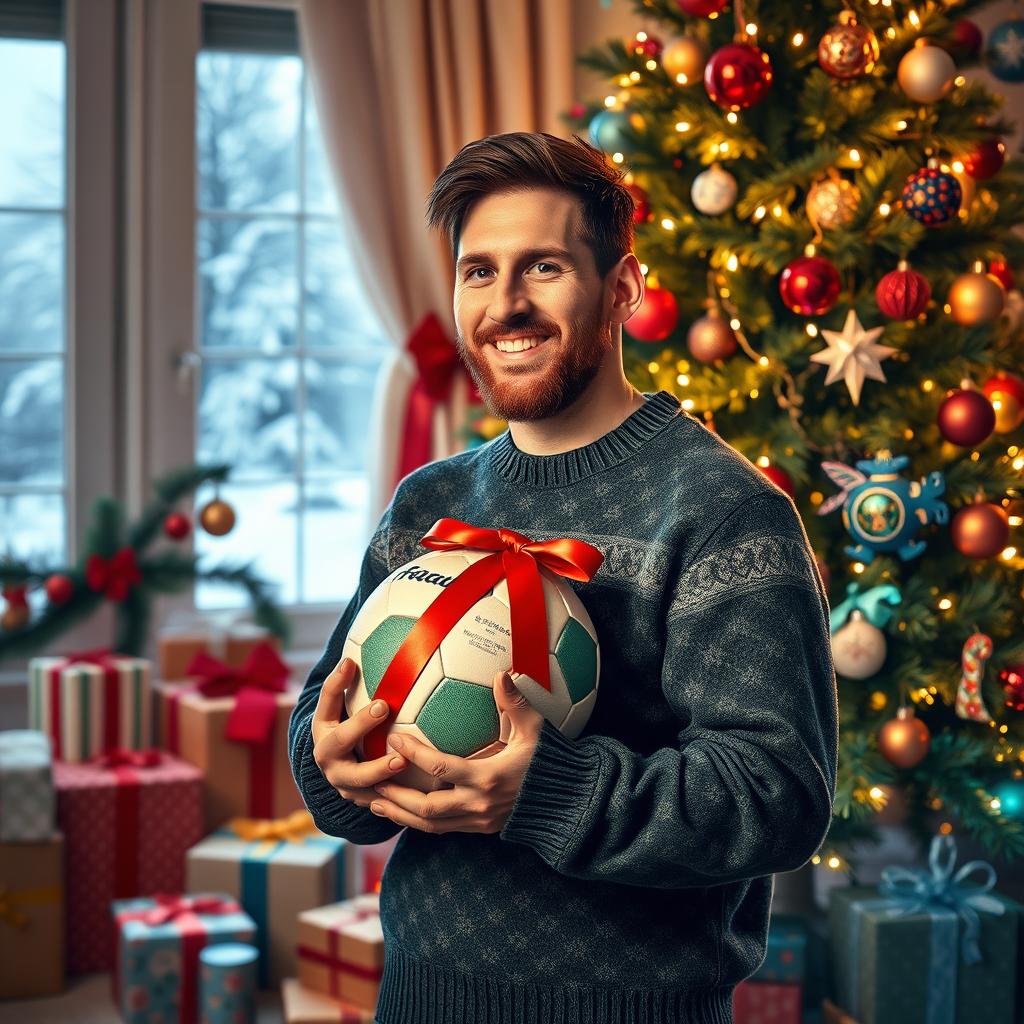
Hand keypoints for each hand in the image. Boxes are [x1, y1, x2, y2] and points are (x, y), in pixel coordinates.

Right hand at [310, 656, 409, 807]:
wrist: (339, 773)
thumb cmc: (345, 729)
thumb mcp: (339, 709)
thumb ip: (343, 684)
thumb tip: (353, 654)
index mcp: (322, 729)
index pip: (326, 702)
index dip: (337, 684)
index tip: (352, 664)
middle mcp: (328, 757)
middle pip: (339, 741)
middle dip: (360, 724)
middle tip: (383, 707)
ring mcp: (343, 782)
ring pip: (358, 780)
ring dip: (379, 770)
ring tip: (401, 760)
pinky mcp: (360, 799)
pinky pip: (378, 800)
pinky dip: (395, 797)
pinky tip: (416, 790)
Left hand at [369, 670, 543, 833]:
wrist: (567, 802)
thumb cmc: (550, 761)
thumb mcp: (534, 730)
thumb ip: (515, 704)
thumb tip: (501, 673)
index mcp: (488, 778)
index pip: (441, 768)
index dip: (414, 754)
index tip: (394, 739)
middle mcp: (478, 804)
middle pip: (426, 808)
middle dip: (396, 796)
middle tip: (373, 780)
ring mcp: (478, 821)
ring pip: (430, 825)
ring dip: (400, 816)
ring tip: (376, 804)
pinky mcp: (480, 829)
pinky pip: (442, 830)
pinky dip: (419, 823)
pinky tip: (402, 814)